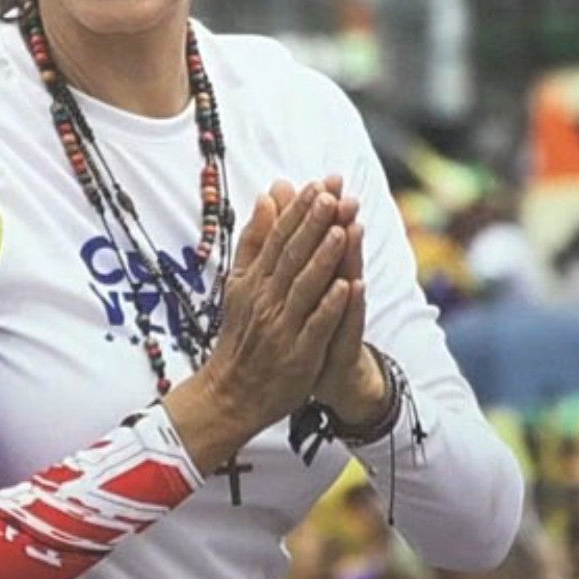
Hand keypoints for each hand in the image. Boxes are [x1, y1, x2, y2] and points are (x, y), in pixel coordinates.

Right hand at [164, 181, 351, 471]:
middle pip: (292, 257)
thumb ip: (254, 242)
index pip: (277, 240)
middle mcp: (265, 300)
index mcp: (252, 282)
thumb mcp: (238, 284)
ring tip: (343, 230)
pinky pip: (316, 326)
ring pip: (305, 288)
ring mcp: (282, 327)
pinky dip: (331, 306)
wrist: (230, 392)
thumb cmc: (240, 336)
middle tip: (334, 196)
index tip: (316, 185)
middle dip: (314, 225)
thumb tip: (265, 199)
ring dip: (324, 259)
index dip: (297, 212)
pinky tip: (349, 286)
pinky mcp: (298, 354)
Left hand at [307, 178, 387, 425]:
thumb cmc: (313, 326)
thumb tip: (277, 200)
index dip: (319, 211)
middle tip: (342, 192)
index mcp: (318, 276)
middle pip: (337, 253)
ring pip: (347, 281)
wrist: (333, 378)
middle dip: (338, 222)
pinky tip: (355, 285)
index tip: (322, 178)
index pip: (318, 239)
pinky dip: (350, 304)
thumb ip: (289, 245)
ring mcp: (343, 316)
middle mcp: (335, 291)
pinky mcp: (345, 343)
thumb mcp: (298, 287)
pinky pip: (348, 322)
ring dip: (349, 255)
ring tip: (350, 227)